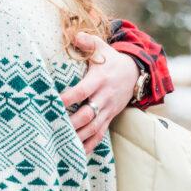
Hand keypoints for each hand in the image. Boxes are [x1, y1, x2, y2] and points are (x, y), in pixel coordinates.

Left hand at [61, 33, 138, 154]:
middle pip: (88, 114)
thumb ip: (88, 41)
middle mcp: (104, 98)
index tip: (54, 102)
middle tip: (55, 129)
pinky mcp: (109, 118)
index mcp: (99, 80)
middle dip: (72, 123)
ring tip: (62, 145)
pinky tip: (76, 155)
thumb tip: (75, 36)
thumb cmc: (111, 60)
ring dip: (78, 137)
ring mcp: (108, 110)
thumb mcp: (102, 47)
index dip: (69, 98)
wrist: (135, 74)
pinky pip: (100, 135)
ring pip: (93, 128)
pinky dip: (89, 146)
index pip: (83, 91)